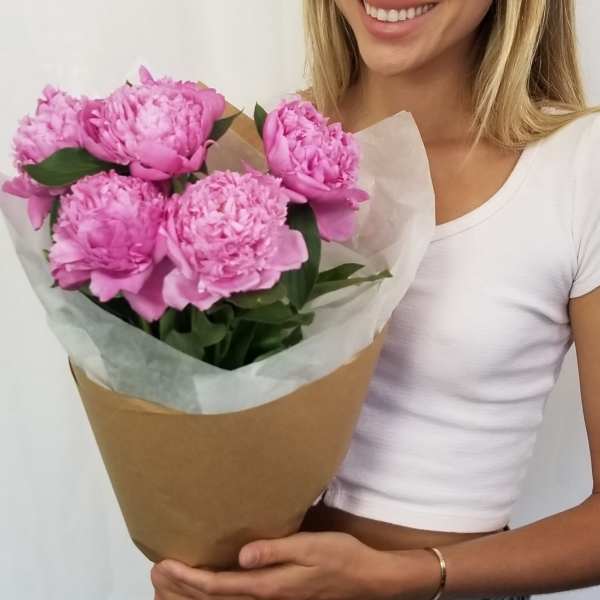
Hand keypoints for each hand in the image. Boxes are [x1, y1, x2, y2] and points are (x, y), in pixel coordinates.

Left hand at [150, 531, 404, 599]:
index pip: (219, 586)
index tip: (164, 564)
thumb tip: (242, 554)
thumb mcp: (311, 547)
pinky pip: (236, 598)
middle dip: (182, 587)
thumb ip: (276, 551)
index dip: (188, 578)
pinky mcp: (276, 595)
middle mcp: (265, 597)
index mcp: (270, 586)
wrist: (364, 578)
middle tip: (155, 571)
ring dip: (192, 593)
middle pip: (215, 598)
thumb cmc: (339, 557)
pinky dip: (214, 593)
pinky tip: (208, 584)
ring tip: (169, 581)